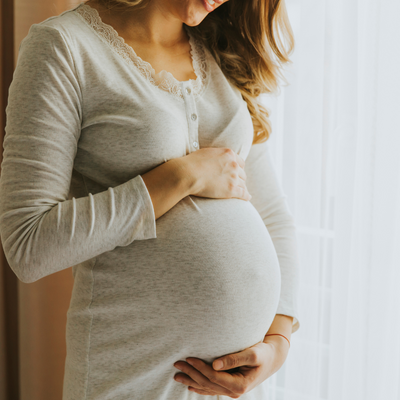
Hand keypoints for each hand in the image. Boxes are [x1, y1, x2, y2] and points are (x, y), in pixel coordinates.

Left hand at [173, 338, 289, 397]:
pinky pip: (212, 389)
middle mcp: (234, 391)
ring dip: (191, 380)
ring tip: (176, 375)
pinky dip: (199, 387)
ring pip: (207, 387)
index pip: (214, 377)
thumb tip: (214, 363)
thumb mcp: (252, 353)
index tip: (188, 358)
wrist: (272, 359)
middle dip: (191, 374)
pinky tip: (190, 385)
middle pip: (207, 383)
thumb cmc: (263, 353)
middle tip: (176, 364)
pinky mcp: (230, 386)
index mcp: (240, 384)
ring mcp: (231, 391)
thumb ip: (234, 358)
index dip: (200, 368)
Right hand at [178, 147, 251, 201]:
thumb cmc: (192, 163)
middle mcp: (234, 165)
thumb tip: (216, 159)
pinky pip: (243, 194)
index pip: (240, 162)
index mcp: (229, 154)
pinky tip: (247, 198)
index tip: (236, 173)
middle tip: (236, 183)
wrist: (188, 173)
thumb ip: (216, 156)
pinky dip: (246, 196)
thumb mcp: (207, 153)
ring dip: (242, 187)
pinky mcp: (231, 190)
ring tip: (241, 192)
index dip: (238, 168)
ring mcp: (233, 178)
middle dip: (239, 178)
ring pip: (243, 184)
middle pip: (242, 173)